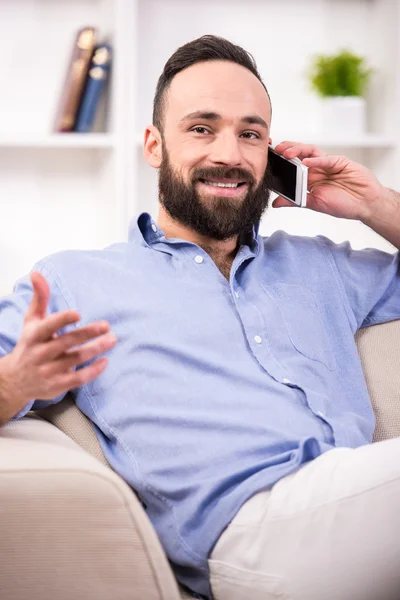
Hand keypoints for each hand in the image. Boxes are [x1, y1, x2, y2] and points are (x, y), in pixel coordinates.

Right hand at [2, 271, 116, 409]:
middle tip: (106, 326)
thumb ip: (39, 298)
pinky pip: (78, 378)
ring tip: (112, 339)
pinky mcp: (57, 385)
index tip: (78, 313)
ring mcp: (48, 371)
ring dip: (96, 349)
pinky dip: (93, 370)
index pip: (48, 326)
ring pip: (75, 359)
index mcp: (34, 335)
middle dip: (88, 333)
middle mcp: (40, 353)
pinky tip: (105, 361)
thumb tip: (37, 272)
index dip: (62, 320)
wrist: (15, 380)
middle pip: (67, 342)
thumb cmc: (29, 345)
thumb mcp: (31, 321)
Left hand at [271, 141, 385, 221]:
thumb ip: (295, 201)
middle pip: (298, 155)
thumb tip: (275, 203)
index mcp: (308, 178)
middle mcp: (316, 168)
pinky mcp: (341, 162)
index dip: (280, 161)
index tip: (266, 159)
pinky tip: (307, 162)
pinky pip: (327, 159)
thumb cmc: (342, 204)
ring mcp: (328, 163)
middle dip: (286, 151)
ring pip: (310, 152)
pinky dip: (317, 160)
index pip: (291, 166)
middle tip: (275, 151)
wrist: (365, 205)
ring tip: (286, 153)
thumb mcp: (313, 204)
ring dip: (297, 150)